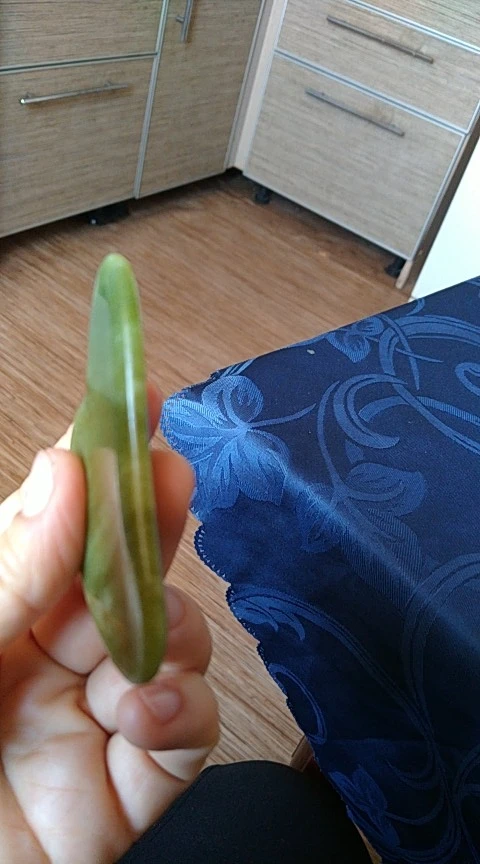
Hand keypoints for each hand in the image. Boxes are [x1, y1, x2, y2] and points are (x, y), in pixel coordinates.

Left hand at [0, 385, 218, 862]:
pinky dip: (182, 708)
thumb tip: (61, 473)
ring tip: (139, 649)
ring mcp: (95, 711)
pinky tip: (145, 712)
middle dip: (151, 520)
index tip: (132, 402)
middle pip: (123, 566)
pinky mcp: (132, 780)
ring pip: (171, 636)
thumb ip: (6, 572)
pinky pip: (187, 727)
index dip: (96, 456)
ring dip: (169, 627)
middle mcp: (50, 649)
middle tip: (170, 478)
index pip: (55, 518)